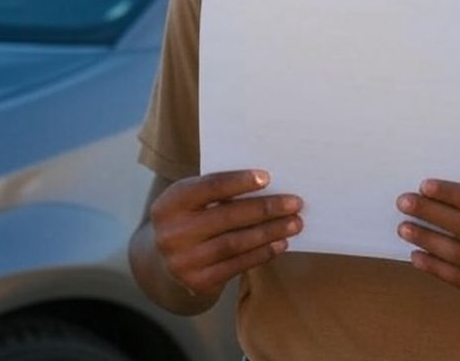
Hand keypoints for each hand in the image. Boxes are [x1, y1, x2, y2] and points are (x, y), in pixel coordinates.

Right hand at [150, 169, 302, 296]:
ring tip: (294, 224)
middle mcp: (172, 233)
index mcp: (169, 204)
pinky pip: (237, 265)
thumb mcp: (190, 201)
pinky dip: (262, 254)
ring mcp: (183, 261)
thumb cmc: (189, 219)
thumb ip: (216, 191)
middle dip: (265, 209)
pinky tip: (280, 244)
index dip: (238, 181)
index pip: (209, 187)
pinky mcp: (198, 282)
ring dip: (269, 232)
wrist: (165, 261)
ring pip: (235, 243)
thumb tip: (266, 183)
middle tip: (294, 203)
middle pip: (227, 216)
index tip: (267, 177)